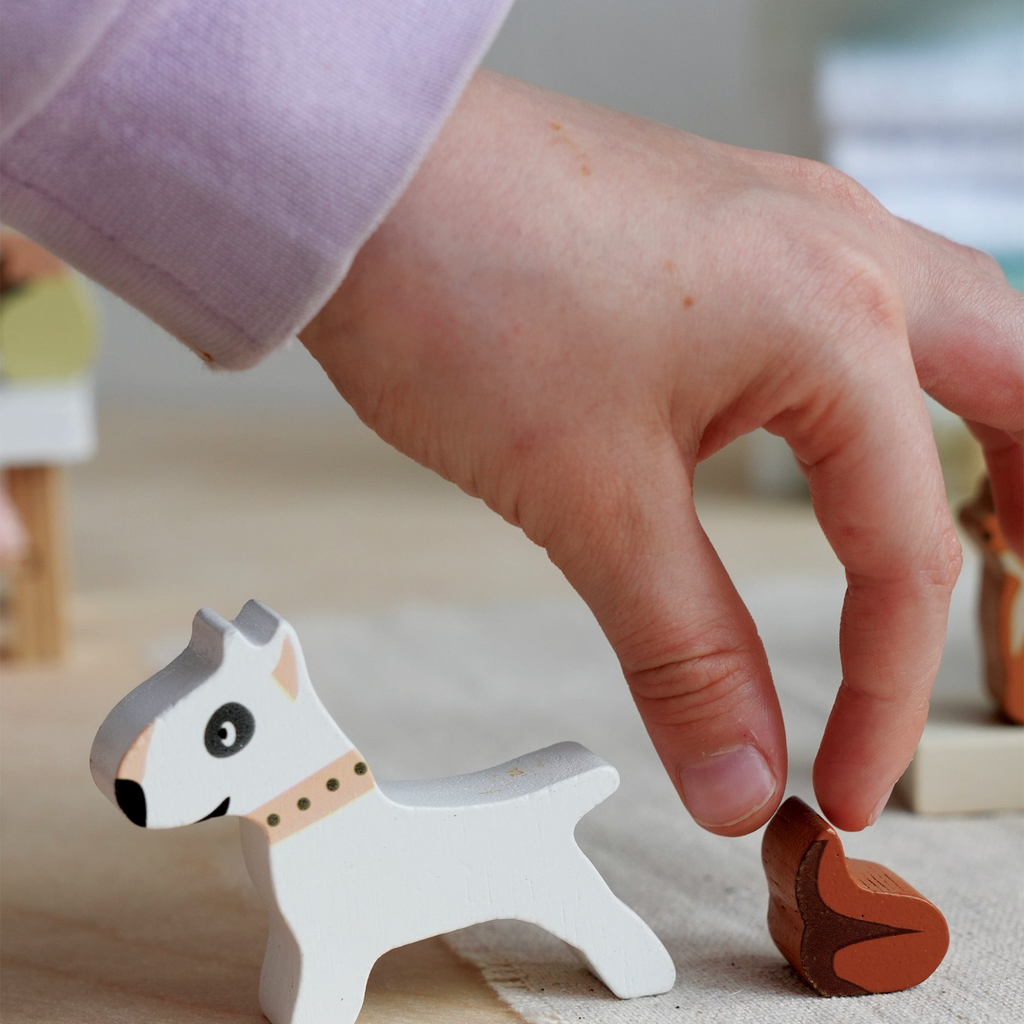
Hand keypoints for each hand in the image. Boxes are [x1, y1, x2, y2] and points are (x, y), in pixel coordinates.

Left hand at [301, 70, 1023, 835]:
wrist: (362, 185)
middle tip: (1016, 591)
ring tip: (970, 512)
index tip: (836, 784)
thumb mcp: (593, 498)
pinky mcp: (724, 220)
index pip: (906, 551)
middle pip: (1010, 386)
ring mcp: (783, 219)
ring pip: (946, 323)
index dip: (882, 695)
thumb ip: (684, 650)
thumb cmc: (464, 297)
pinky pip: (850, 301)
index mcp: (837, 318)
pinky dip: (876, 383)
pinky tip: (835, 425)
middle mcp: (838, 248)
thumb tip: (739, 777)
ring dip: (971, 424)